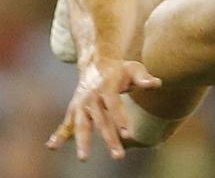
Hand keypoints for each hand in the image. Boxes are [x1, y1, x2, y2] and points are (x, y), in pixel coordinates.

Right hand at [46, 58, 160, 161]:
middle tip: (118, 156)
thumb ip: (143, 78)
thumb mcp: (133, 68)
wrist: (96, 61)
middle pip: (101, 120)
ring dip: (82, 142)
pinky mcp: (74, 109)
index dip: (121, 118)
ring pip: (82, 125)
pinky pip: (66, 124)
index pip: (114, 104)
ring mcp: (81, 103)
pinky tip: (52, 147)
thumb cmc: (119, 69)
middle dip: (109, 138)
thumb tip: (156, 83)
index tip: (128, 134)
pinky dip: (58, 135)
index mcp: (107, 85)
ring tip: (84, 158)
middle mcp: (92, 96)